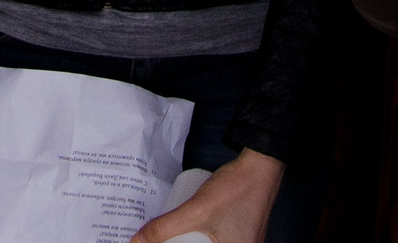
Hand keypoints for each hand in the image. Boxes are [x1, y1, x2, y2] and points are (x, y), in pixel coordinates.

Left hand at [132, 150, 282, 242]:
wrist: (261, 163)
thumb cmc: (236, 188)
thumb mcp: (196, 211)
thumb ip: (164, 228)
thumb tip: (136, 242)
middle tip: (158, 239)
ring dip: (187, 241)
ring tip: (168, 237)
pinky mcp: (241, 234)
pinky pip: (214, 241)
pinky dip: (199, 239)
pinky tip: (187, 234)